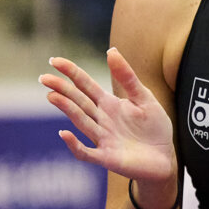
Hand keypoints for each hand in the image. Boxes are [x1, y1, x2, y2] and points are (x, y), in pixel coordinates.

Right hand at [42, 48, 176, 184]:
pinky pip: (86, 152)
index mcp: (109, 103)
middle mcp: (101, 120)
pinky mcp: (107, 158)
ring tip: (51, 95)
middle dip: (61, 89)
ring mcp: (102, 139)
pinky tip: (64, 134)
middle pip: (78, 101)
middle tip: (43, 78)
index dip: (71, 72)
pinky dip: (74, 145)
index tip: (55, 61)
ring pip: (81, 121)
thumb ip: (127, 77)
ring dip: (67, 109)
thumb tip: (111, 50)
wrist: (165, 158)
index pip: (85, 85)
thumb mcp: (145, 98)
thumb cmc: (155, 128)